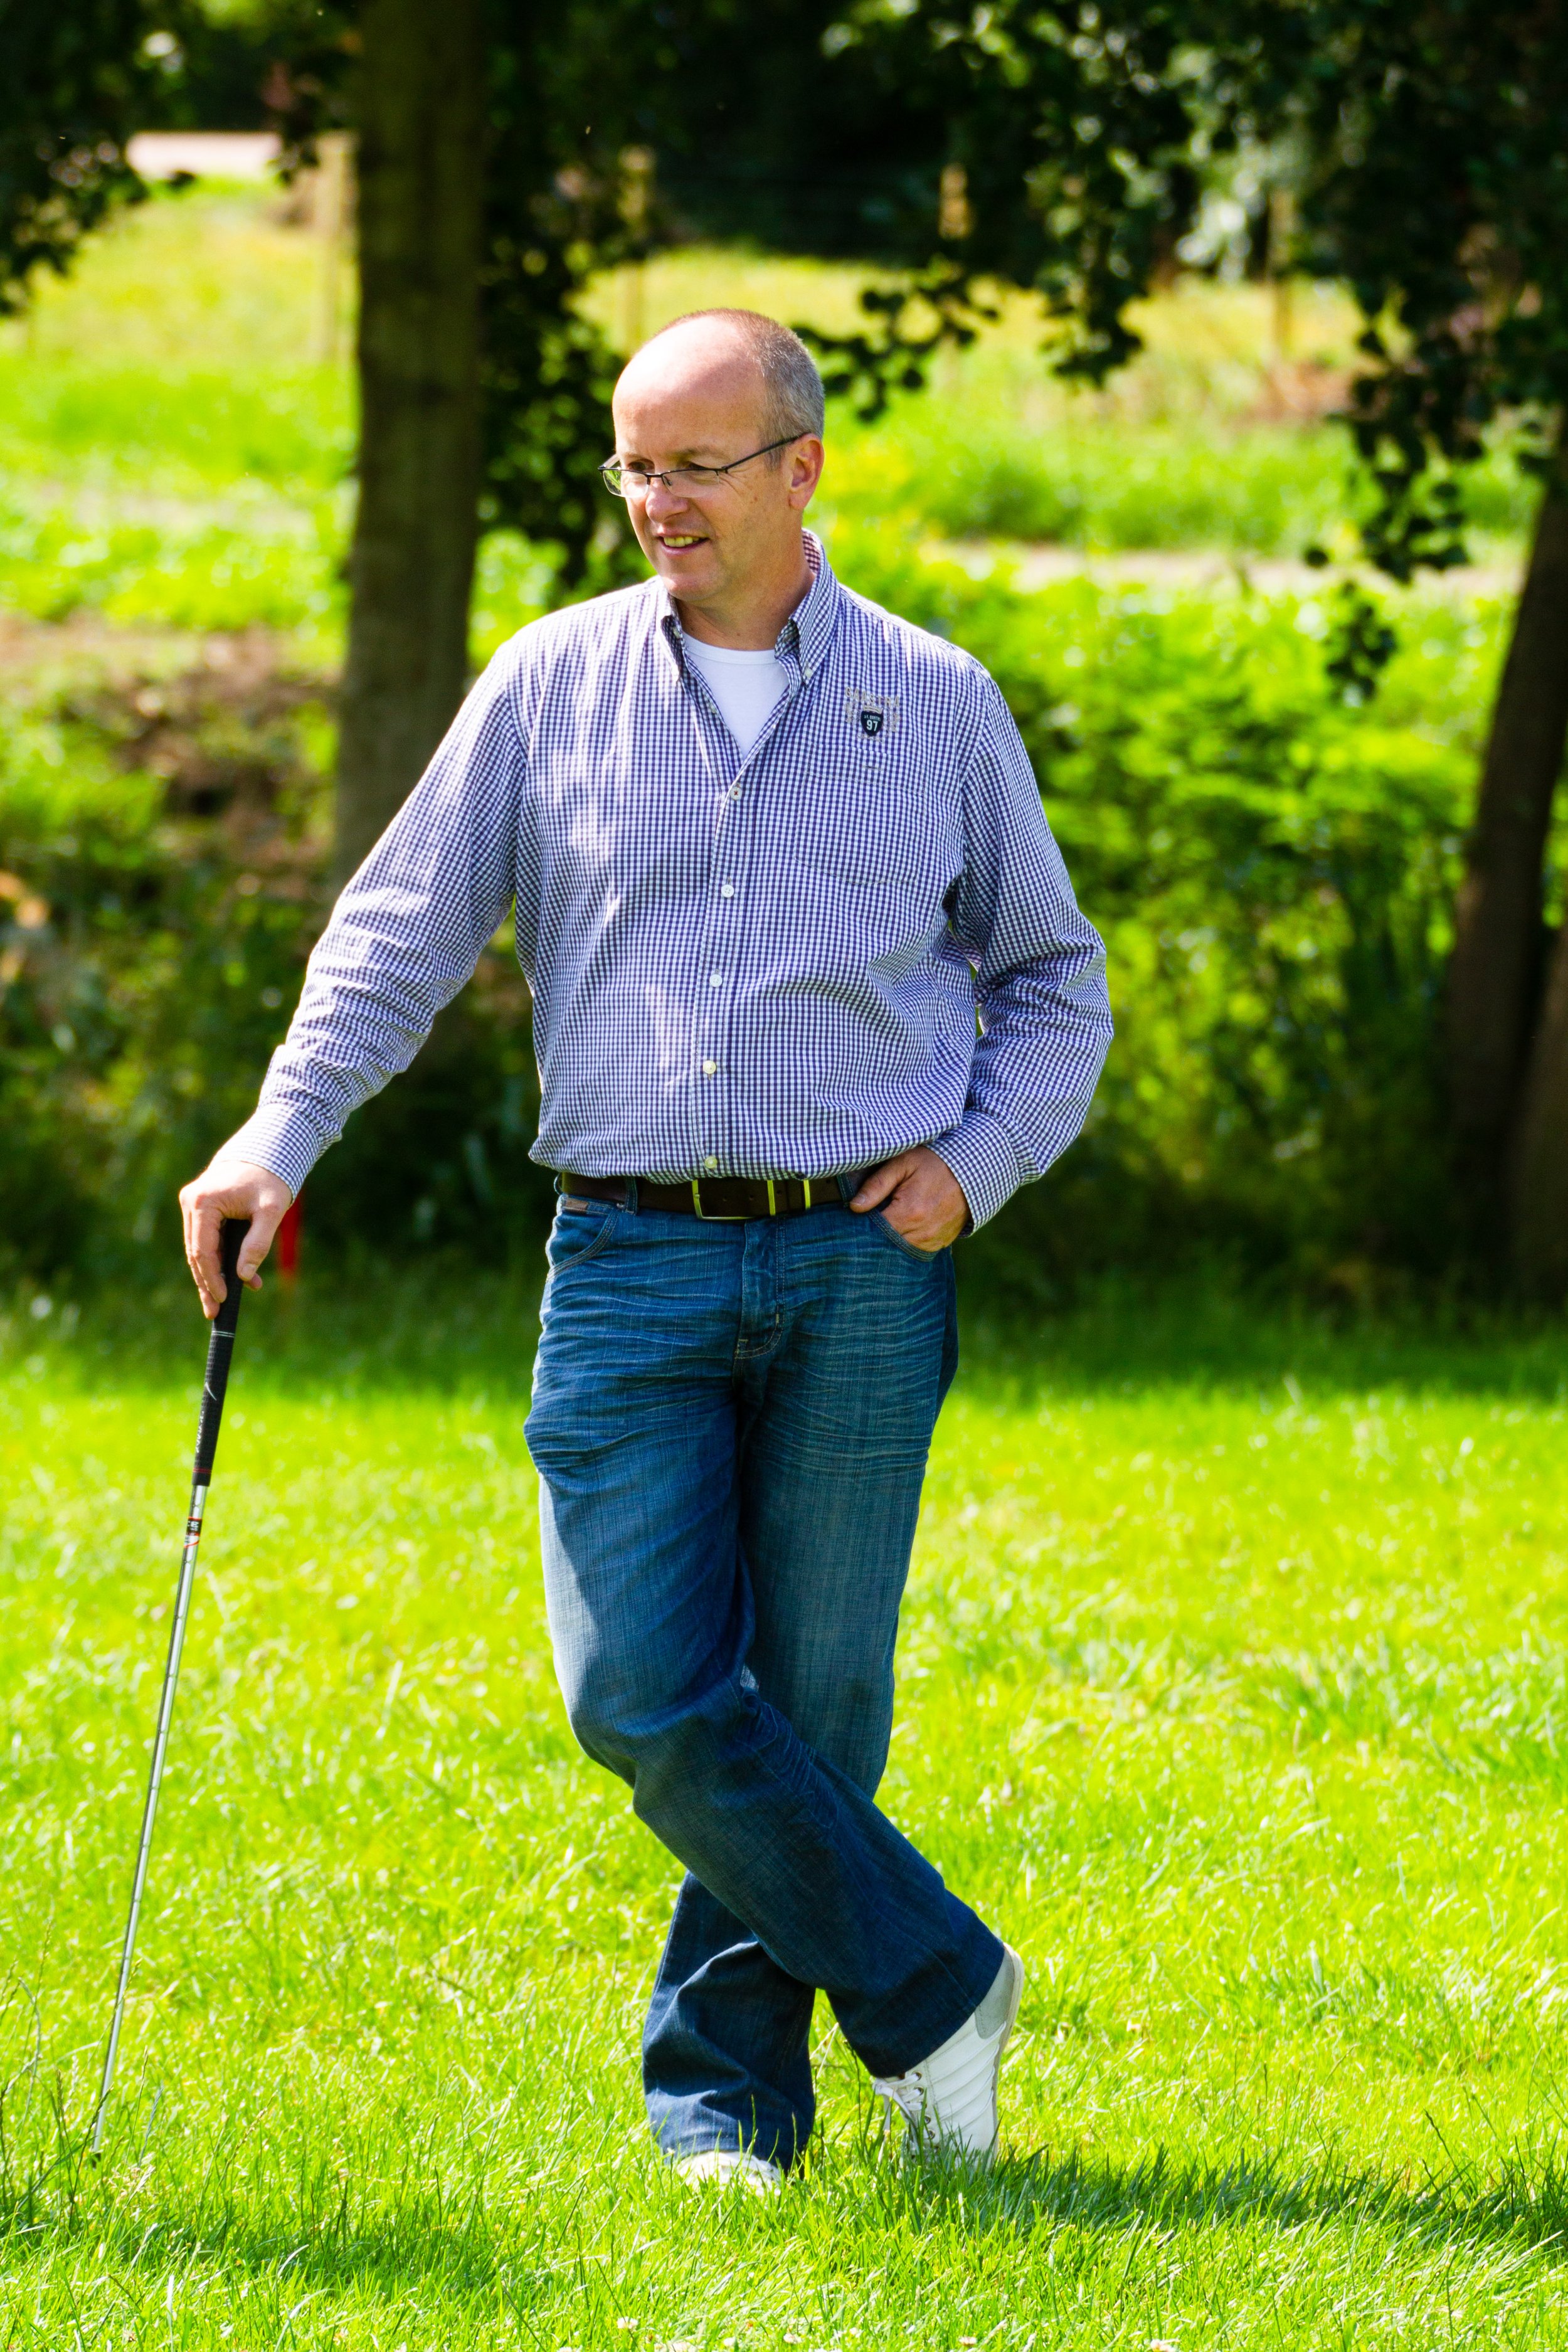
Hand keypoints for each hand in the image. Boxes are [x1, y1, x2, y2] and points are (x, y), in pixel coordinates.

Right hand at [178, 1157, 293, 1318]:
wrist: (267, 1150)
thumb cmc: (271, 1178)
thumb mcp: (271, 1211)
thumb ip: (258, 1244)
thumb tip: (244, 1277)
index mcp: (203, 1202)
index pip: (203, 1251)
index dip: (212, 1278)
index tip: (222, 1300)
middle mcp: (191, 1202)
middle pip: (196, 1253)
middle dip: (207, 1284)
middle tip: (214, 1313)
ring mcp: (193, 1204)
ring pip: (199, 1249)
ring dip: (213, 1274)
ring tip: (222, 1302)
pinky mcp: (200, 1207)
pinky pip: (206, 1239)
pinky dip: (219, 1258)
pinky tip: (236, 1277)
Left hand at [849, 1146, 968, 1251]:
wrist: (972, 1169)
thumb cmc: (933, 1162)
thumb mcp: (902, 1163)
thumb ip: (876, 1185)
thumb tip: (854, 1207)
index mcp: (909, 1212)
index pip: (873, 1232)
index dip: (862, 1224)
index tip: (857, 1215)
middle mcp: (922, 1232)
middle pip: (886, 1243)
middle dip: (875, 1233)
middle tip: (871, 1216)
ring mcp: (934, 1240)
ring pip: (900, 1249)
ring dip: (892, 1237)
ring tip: (891, 1217)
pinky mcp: (941, 1242)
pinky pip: (916, 1248)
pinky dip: (907, 1239)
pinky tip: (905, 1224)